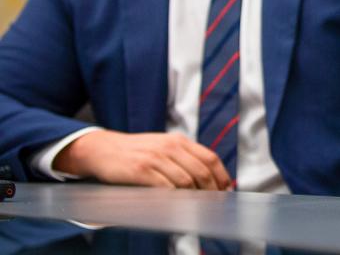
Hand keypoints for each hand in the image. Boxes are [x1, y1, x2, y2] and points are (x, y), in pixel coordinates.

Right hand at [53, 130, 232, 190]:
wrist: (103, 149)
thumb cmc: (136, 152)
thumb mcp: (163, 147)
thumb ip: (183, 158)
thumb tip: (207, 178)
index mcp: (179, 141)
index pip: (210, 158)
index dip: (221, 177)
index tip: (225, 191)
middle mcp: (170, 147)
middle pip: (201, 172)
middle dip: (211, 191)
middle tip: (213, 205)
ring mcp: (156, 158)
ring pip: (185, 181)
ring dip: (194, 198)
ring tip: (197, 208)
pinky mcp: (141, 170)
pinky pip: (165, 188)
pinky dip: (174, 199)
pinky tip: (177, 207)